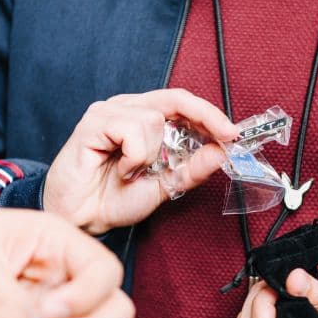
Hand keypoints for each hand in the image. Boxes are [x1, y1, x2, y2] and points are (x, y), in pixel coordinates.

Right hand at [44, 89, 236, 233]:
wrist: (83, 219)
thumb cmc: (116, 198)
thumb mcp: (166, 185)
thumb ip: (193, 169)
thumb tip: (221, 152)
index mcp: (145, 118)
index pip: (184, 104)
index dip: (211, 114)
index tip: (234, 133)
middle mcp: (128, 108)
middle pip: (176, 98)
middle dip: (205, 117)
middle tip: (224, 137)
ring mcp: (109, 112)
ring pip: (154, 119)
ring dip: (152, 154)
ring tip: (134, 172)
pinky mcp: (92, 123)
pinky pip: (131, 130)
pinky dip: (135, 156)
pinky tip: (122, 170)